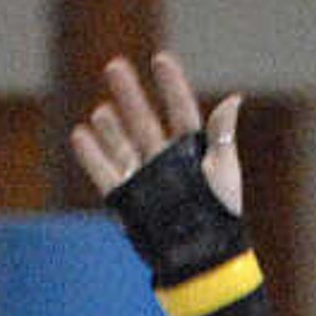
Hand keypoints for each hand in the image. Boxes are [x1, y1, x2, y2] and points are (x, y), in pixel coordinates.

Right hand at [71, 51, 242, 212]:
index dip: (171, 86)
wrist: (202, 256)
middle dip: (130, 94)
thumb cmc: (220, 215)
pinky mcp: (126, 195)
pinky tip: (80, 134)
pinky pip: (104, 170)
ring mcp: (144, 176)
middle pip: (144, 119)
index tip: (160, 59)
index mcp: (193, 151)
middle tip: (115, 66)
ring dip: (110, 124)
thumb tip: (234, 98)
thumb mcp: (224, 172)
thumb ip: (222, 136)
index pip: (181, 111)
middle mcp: (165, 159)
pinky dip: (91, 154)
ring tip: (103, 109)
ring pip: (121, 142)